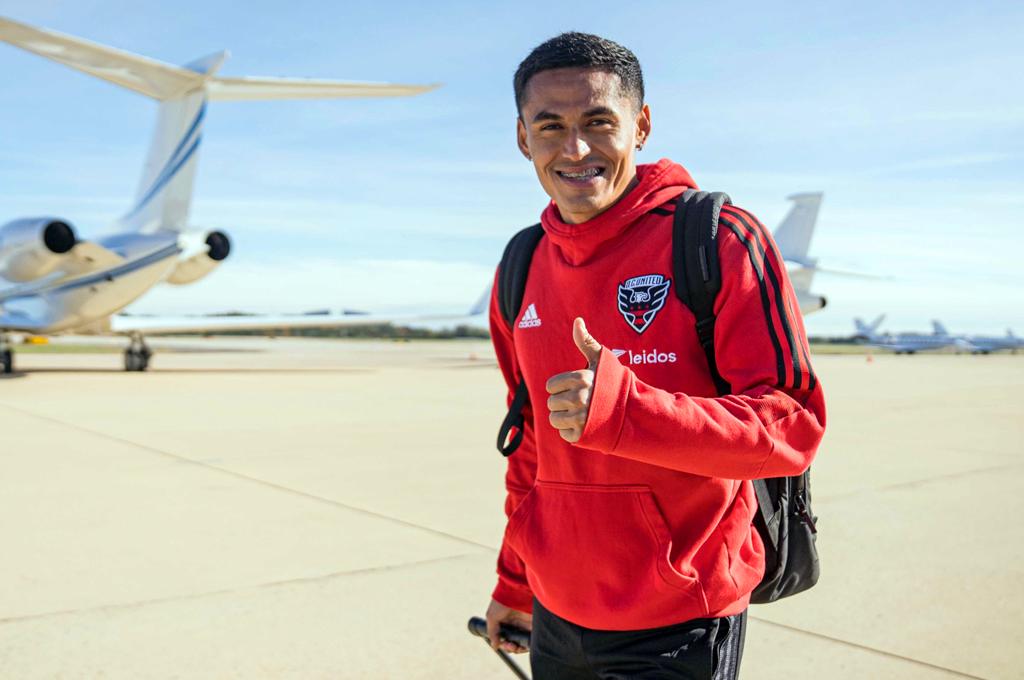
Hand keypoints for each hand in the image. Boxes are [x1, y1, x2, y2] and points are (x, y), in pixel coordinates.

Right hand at [485, 598, 531, 653]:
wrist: (515, 590)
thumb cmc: (502, 601)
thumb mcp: (492, 616)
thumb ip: (493, 632)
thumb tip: (495, 646)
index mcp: (504, 623)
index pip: (504, 639)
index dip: (504, 645)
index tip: (505, 644)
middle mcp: (514, 625)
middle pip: (513, 643)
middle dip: (511, 648)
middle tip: (511, 645)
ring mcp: (523, 625)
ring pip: (522, 643)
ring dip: (519, 648)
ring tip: (517, 646)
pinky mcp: (532, 624)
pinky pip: (531, 638)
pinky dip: (528, 644)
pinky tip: (525, 645)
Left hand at [545, 317, 601, 442]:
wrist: (633, 412)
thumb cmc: (613, 383)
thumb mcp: (601, 360)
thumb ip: (586, 341)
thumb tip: (577, 320)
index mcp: (580, 379)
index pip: (551, 386)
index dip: (561, 387)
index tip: (576, 388)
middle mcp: (579, 398)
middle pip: (552, 403)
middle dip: (563, 403)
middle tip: (581, 402)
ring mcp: (580, 418)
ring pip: (554, 419)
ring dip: (565, 418)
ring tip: (581, 414)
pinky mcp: (582, 435)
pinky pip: (564, 434)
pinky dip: (572, 432)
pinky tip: (585, 426)